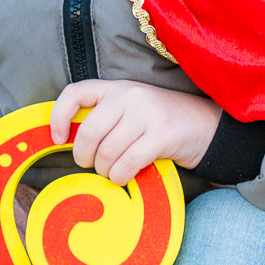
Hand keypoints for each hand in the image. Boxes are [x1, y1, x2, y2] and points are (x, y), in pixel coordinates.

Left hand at [50, 79, 217, 184]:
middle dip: (84, 156)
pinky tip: (125, 176)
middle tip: (91, 164)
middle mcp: (131, 95)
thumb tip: (68, 141)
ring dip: (105, 170)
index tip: (57, 138)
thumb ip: (105, 117)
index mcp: (118, 88)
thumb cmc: (161, 122)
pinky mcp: (162, 135)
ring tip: (113, 171)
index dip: (58, 117)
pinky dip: (121, 176)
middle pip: (89, 132)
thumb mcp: (131, 110)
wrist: (206, 125)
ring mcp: (147, 114)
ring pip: (107, 151)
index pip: (75, 93)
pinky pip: (127, 162)